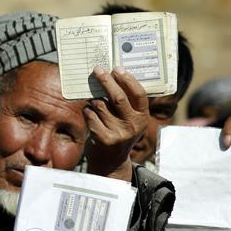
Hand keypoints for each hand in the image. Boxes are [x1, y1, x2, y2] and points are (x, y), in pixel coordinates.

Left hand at [84, 66, 148, 182]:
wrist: (110, 161)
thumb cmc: (118, 132)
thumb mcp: (128, 119)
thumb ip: (125, 102)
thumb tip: (111, 75)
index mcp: (142, 117)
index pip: (139, 94)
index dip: (128, 80)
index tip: (117, 68)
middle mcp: (133, 126)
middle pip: (118, 97)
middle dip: (106, 81)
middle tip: (98, 70)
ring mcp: (119, 133)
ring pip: (100, 105)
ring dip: (93, 100)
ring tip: (94, 103)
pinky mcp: (103, 139)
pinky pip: (90, 115)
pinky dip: (87, 111)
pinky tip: (89, 114)